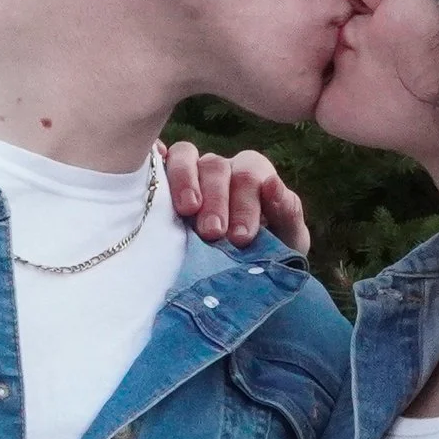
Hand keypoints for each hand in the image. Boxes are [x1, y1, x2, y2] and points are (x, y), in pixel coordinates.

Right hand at [161, 140, 309, 252]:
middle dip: (216, 200)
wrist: (237, 281)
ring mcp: (189, 173)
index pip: (248, 175)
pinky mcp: (162, 184)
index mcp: (252, 175)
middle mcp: (221, 169)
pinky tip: (151, 183)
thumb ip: (287, 213)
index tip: (241, 238)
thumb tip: (272, 184)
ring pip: (185, 157)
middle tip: (213, 233)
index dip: (244, 204)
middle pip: (215, 167)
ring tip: (186, 211)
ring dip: (185, 182)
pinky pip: (157, 164)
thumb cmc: (267, 255)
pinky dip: (155, 166)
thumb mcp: (287, 241)